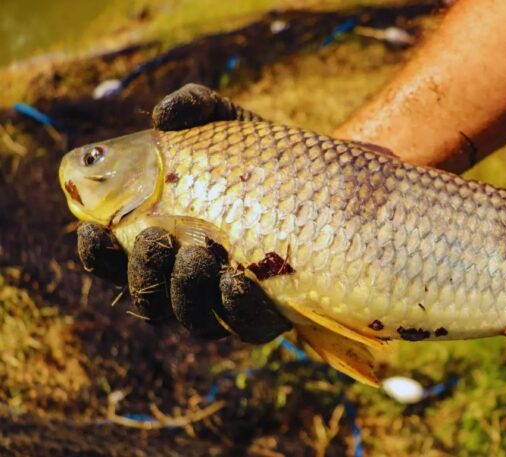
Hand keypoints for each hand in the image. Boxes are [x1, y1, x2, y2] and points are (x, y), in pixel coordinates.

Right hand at [75, 85, 289, 342]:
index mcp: (162, 243)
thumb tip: (163, 114)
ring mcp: (227, 302)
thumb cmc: (260, 155)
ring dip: (187, 292)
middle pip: (149, 298)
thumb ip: (194, 108)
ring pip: (193, 318)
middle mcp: (187, 280)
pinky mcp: (270, 313)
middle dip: (144, 273)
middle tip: (156, 240)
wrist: (326, 183)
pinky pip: (246, 326)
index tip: (92, 231)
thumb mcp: (228, 124)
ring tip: (198, 255)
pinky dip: (237, 309)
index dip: (98, 256)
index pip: (115, 262)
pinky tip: (236, 282)